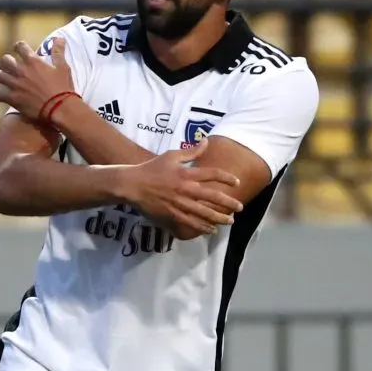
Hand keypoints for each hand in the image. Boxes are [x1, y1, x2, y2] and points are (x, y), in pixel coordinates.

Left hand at [0, 37, 75, 119]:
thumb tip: (59, 38)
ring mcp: (14, 85)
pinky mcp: (12, 98)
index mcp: (33, 62)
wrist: (59, 108)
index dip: (18, 46)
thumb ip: (58, 52)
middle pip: (5, 60)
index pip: (20, 47)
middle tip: (8, 65)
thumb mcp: (63, 67)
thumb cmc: (62, 87)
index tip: (17, 48)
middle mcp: (21, 71)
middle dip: (6, 61)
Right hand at [121, 139, 244, 235]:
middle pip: (212, 197)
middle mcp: (184, 189)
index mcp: (185, 173)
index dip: (226, 178)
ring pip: (203, 213)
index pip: (211, 174)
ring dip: (219, 218)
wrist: (131, 185)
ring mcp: (178, 203)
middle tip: (239, 207)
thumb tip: (206, 141)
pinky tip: (211, 229)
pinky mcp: (171, 214)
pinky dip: (202, 227)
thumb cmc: (151, 168)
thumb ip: (190, 151)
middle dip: (228, 203)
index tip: (237, 182)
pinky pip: (190, 222)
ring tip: (230, 221)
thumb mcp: (170, 156)